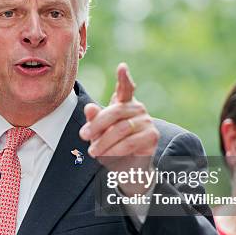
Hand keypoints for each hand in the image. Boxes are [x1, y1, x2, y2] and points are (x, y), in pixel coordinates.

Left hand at [79, 63, 158, 187]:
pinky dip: (116, 151)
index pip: (126, 88)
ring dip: (104, 142)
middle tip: (83, 135)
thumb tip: (89, 108)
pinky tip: (107, 157)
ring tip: (93, 152)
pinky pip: (131, 142)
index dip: (124, 78)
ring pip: (122, 129)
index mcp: (124, 103)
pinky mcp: (152, 136)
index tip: (122, 67)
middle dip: (96, 125)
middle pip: (115, 112)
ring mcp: (147, 121)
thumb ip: (94, 120)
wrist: (127, 167)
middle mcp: (138, 109)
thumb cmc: (110, 145)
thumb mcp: (98, 132)